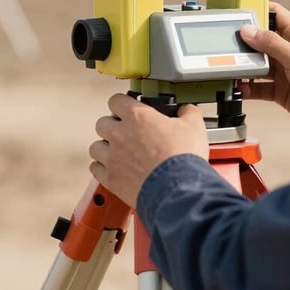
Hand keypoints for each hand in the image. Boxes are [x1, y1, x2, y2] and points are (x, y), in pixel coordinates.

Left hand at [89, 93, 208, 206]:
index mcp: (136, 116)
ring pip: (96, 147)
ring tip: (118, 152)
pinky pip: (96, 169)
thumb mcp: (193, 126)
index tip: (128, 108)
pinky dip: (103, 169)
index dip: (123, 103)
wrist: (177, 189)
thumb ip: (187, 112)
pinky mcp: (111, 179)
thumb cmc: (182, 157)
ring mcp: (112, 158)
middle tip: (126, 132)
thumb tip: (187, 110)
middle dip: (113, 126)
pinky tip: (115, 169)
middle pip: (102, 123)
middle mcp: (119, 134)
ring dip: (105, 148)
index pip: (116, 100)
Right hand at [238, 2, 289, 130]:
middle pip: (261, 41)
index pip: (275, 14)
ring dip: (245, 68)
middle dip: (246, 44)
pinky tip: (241, 88)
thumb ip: (271, 43)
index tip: (240, 16)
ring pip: (258, 65)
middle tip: (230, 47)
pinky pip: (259, 86)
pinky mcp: (280, 90)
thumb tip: (248, 31)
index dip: (258, 12)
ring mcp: (284, 71)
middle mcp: (289, 50)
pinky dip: (249, 88)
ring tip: (232, 69)